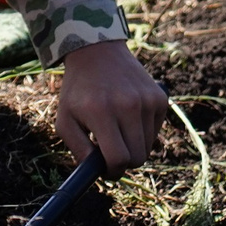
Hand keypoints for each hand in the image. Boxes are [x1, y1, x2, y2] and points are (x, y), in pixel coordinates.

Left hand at [55, 40, 168, 172]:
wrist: (98, 52)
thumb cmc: (78, 92)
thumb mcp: (65, 120)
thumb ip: (78, 150)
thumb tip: (96, 172)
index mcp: (101, 112)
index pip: (119, 159)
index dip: (112, 172)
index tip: (105, 169)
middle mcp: (128, 105)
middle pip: (137, 158)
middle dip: (124, 163)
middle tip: (111, 154)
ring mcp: (147, 100)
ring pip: (147, 147)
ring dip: (133, 147)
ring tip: (117, 131)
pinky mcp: (160, 98)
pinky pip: (155, 132)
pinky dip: (143, 133)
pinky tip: (128, 118)